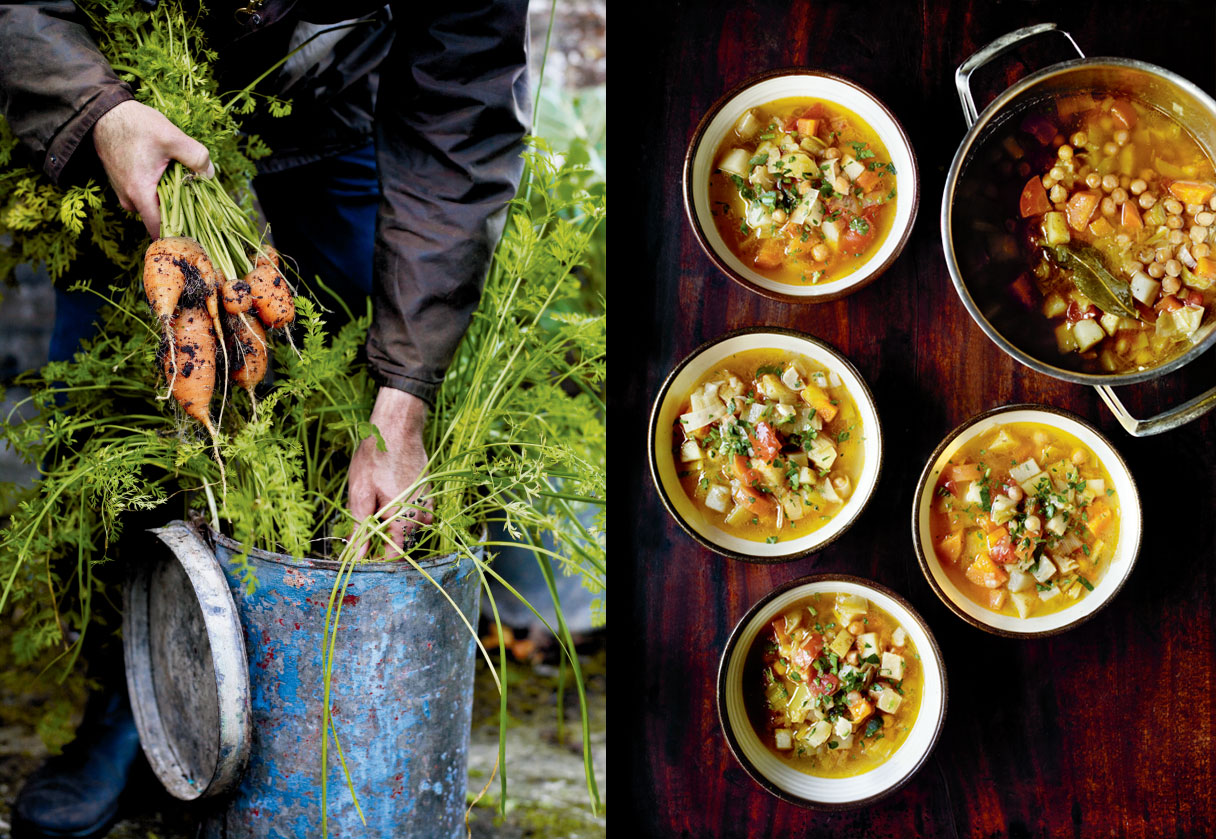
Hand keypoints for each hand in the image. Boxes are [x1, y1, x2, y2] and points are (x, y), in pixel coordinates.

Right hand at [92, 100, 213, 238]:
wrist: (104, 113)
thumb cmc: (136, 125)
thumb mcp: (172, 137)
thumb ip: (196, 156)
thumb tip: (210, 175)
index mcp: (140, 194)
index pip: (161, 229)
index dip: (181, 233)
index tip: (199, 232)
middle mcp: (129, 200)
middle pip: (161, 219)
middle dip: (181, 212)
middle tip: (199, 198)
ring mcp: (124, 194)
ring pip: (154, 207)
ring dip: (171, 199)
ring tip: (184, 183)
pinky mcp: (124, 186)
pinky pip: (146, 197)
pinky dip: (160, 190)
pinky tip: (170, 176)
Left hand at [348, 387, 433, 557]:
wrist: (397, 427)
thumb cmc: (376, 459)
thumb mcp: (360, 495)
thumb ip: (360, 530)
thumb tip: (355, 556)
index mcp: (405, 521)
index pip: (394, 555)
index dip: (377, 559)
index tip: (362, 555)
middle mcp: (421, 515)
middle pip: (402, 540)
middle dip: (383, 537)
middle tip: (365, 519)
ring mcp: (427, 503)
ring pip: (410, 526)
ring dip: (393, 523)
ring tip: (377, 502)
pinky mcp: (428, 492)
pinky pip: (417, 511)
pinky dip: (402, 510)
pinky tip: (389, 493)